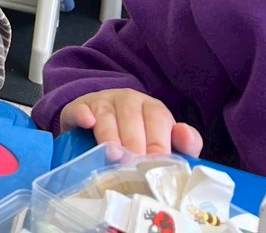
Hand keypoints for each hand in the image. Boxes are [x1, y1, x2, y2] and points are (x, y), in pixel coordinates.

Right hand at [59, 90, 203, 158]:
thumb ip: (184, 144)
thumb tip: (186, 135)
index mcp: (152, 107)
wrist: (98, 128)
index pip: (158, 118)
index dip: (158, 141)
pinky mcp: (79, 106)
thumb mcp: (164, 142)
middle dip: (134, 142)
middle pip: (131, 116)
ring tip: (113, 156)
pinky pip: (79, 108)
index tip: (157, 162)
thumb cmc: (138, 141)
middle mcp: (127, 100)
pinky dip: (82, 115)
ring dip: (110, 135)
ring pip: (106, 114)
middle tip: (134, 165)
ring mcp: (102, 101)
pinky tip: (87, 123)